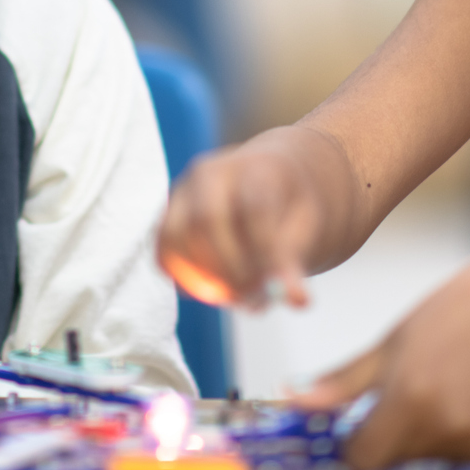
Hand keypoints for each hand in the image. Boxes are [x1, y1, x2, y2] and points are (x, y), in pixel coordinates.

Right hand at [156, 134, 332, 310]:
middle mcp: (210, 173)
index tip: (283, 286)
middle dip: (230, 269)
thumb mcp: (306, 227)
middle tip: (254, 296)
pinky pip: (164, 253)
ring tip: (238, 295)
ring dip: (204, 278)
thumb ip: (294, 261)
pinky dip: (185, 281)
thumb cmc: (287, 206)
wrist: (266, 182)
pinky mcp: (168, 218)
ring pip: (175, 237)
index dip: (265, 251)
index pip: (253, 207)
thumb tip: (297, 302)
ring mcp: (182, 194)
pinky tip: (215, 292)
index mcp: (254, 167)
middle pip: (205, 220)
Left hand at [299, 253, 469, 469]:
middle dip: (392, 435)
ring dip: (428, 437)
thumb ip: (341, 382)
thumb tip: (292, 401)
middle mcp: (445, 428)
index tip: (360, 422)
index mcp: (407, 400)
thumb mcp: (389, 343)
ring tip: (448, 385)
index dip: (355, 443)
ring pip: (431, 460)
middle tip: (411, 389)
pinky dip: (462, 437)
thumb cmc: (451, 312)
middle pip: (396, 460)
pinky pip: (466, 457)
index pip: (363, 458)